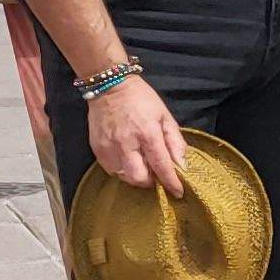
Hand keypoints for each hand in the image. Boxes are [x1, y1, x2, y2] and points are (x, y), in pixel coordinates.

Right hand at [87, 76, 185, 195]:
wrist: (110, 87)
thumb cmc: (142, 100)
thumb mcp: (165, 116)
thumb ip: (175, 142)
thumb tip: (182, 165)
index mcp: (147, 133)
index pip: (161, 165)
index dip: (171, 182)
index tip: (178, 192)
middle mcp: (126, 143)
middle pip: (139, 178)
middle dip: (151, 181)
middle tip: (156, 174)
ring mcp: (109, 147)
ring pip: (124, 177)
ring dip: (136, 176)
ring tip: (142, 165)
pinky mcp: (97, 148)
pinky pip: (111, 170)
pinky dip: (122, 170)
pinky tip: (128, 160)